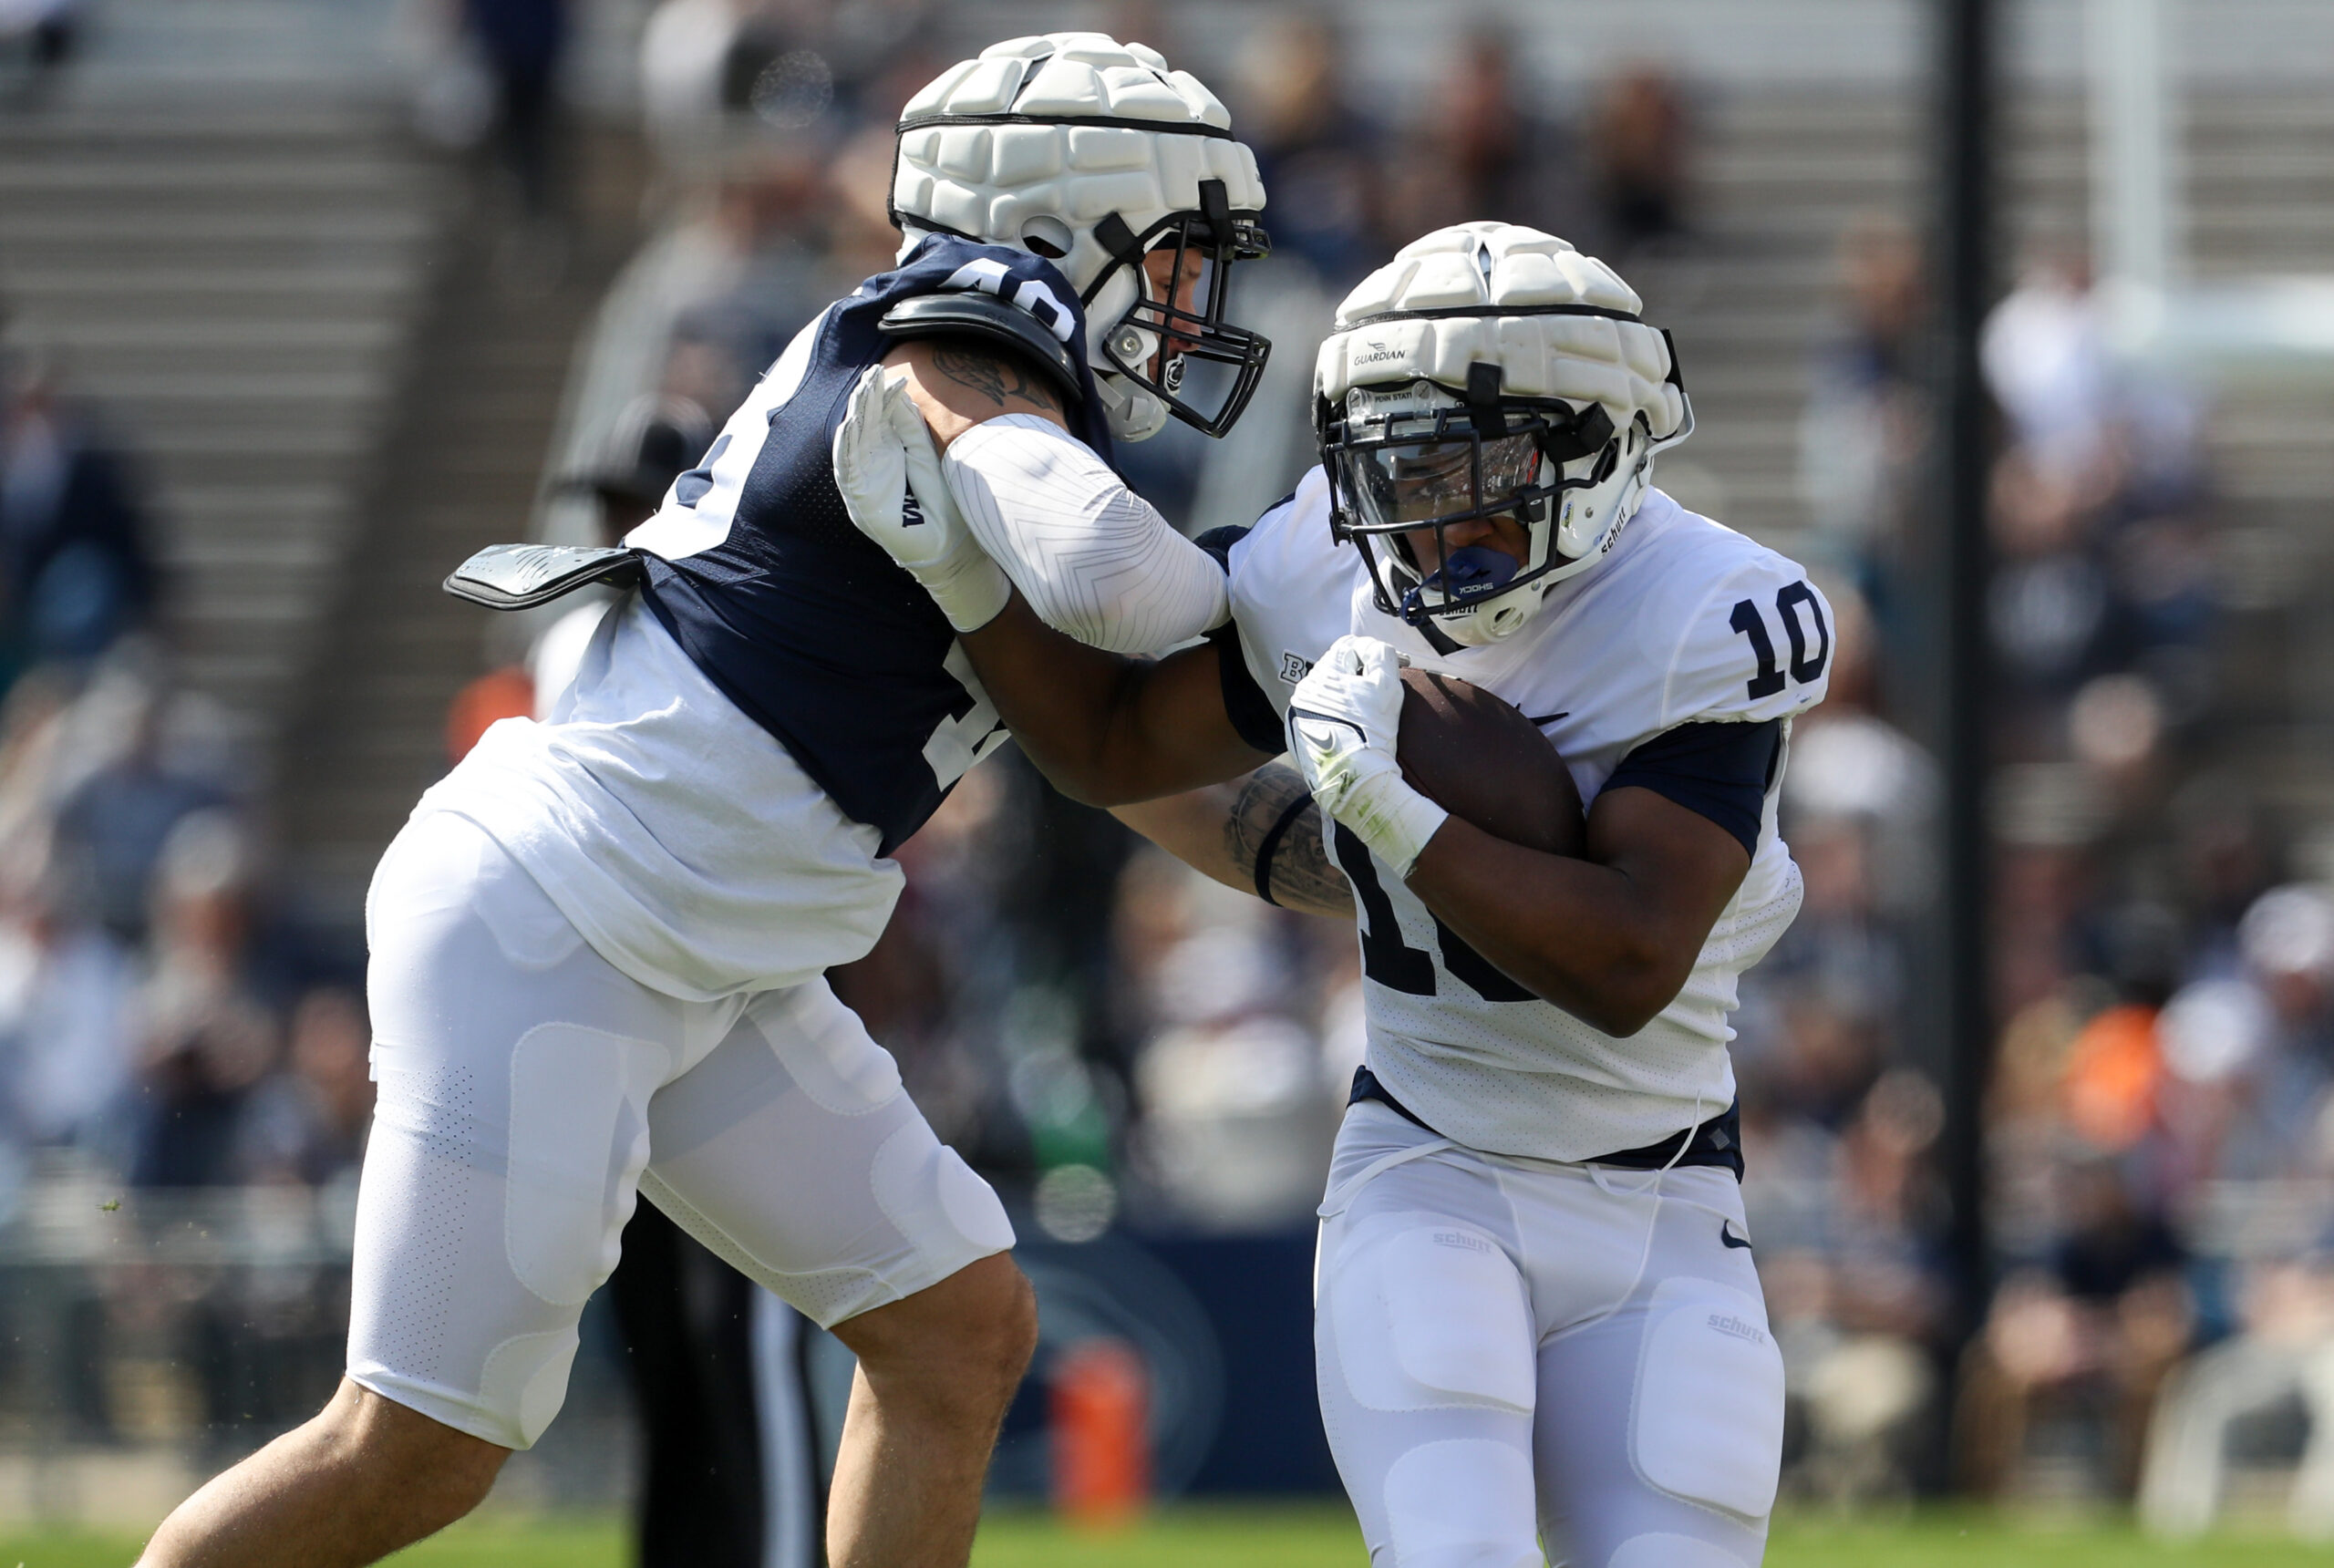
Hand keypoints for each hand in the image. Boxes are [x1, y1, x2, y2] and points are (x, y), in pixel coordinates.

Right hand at [832, 364, 1010, 632]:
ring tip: (862, 391)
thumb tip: (900, 395)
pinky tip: (850, 424)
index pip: (879, 418)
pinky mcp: (859, 499)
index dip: (881, 397)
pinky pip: (847, 468)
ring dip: (855, 415)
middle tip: (873, 373)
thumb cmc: (941, 502)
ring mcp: (863, 481)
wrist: (948, 544)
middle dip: (866, 399)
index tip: (888, 375)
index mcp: (888, 452)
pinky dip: (847, 446)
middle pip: (864, 425)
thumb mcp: (926, 455)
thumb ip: (911, 428)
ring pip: (852, 441)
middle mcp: (872, 464)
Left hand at [1286, 635, 1447, 878]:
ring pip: (1326, 694)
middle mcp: (1303, 692)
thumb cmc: (1374, 731)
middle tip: (1381, 691)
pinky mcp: (1297, 738)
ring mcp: (1297, 716)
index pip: (1348, 647)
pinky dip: (1334, 717)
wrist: (1354, 782)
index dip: (1374, 653)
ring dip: (1346, 696)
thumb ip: (1381, 655)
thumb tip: (1374, 649)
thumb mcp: (1387, 686)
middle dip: (1358, 675)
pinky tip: (1350, 730)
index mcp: (1322, 675)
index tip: (1396, 667)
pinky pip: (1318, 717)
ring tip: (1367, 713)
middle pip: (1335, 671)